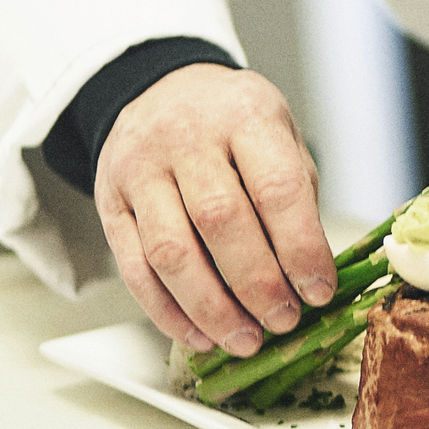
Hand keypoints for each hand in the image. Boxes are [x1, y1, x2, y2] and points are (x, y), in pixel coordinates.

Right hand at [94, 64, 334, 356]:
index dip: (300, 248)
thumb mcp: (279, 134)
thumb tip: (313, 276)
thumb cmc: (232, 122)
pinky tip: (199, 334)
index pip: (276, 188)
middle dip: (257, 284)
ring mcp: (140, 168)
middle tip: (283, 321)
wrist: (160, 88)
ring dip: (211, 309)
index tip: (318, 290)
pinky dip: (168, 312)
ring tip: (244, 339)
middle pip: (220, 222)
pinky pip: (133, 268)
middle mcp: (187, 137)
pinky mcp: (109, 201)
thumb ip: (296, 196)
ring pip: (171, 252)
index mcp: (245, 115)